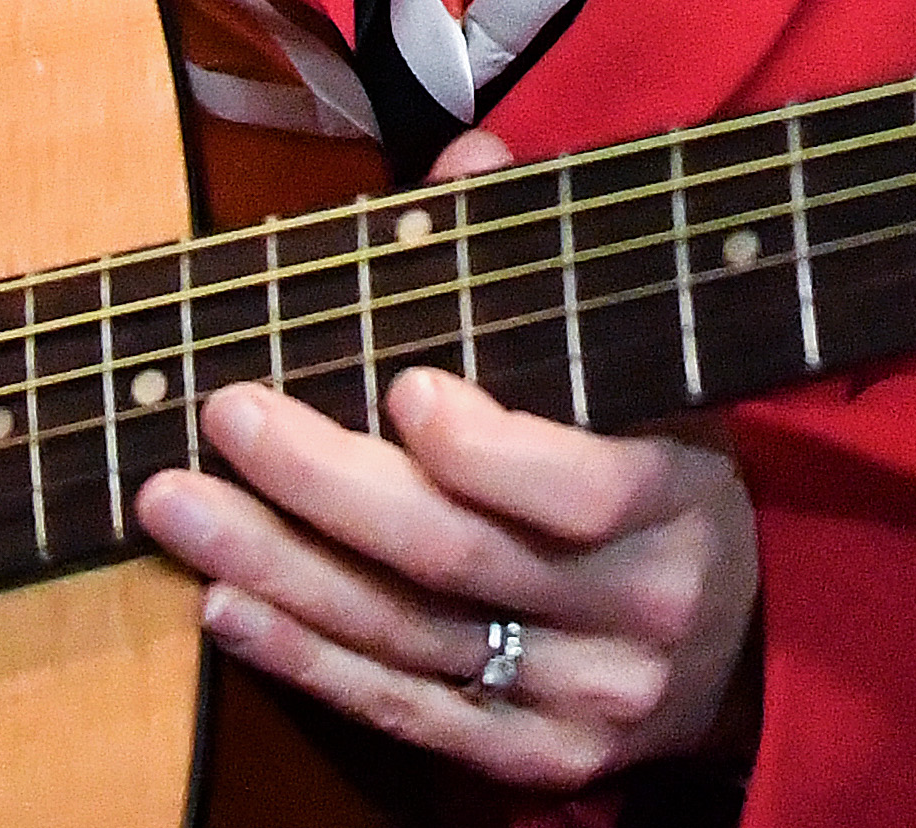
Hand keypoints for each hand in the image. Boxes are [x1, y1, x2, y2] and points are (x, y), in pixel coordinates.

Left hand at [130, 133, 762, 791]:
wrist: (739, 644)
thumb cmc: (670, 472)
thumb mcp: (647, 373)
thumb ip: (551, 265)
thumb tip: (467, 153)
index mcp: (681, 505)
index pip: (582, 489)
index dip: (488, 447)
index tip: (402, 384)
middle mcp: (635, 615)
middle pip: (461, 558)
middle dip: (328, 484)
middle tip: (227, 414)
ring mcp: (581, 700)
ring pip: (408, 636)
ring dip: (278, 568)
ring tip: (176, 502)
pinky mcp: (531, 760)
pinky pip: (403, 713)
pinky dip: (304, 661)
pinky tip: (224, 604)